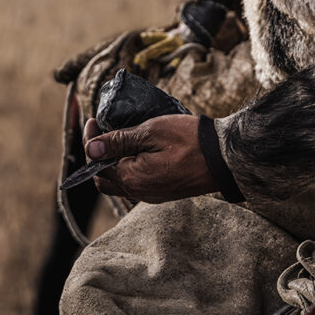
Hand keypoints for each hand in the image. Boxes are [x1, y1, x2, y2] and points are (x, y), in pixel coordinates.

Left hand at [82, 114, 216, 202]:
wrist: (224, 158)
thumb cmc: (190, 140)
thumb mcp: (152, 132)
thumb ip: (120, 141)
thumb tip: (91, 148)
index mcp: (132, 177)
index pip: (96, 163)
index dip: (91, 140)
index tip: (93, 120)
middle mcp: (138, 191)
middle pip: (104, 178)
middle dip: (98, 155)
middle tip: (102, 131)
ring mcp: (152, 194)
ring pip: (120, 183)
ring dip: (113, 163)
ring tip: (119, 138)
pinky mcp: (163, 192)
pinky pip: (136, 184)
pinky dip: (128, 169)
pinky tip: (138, 151)